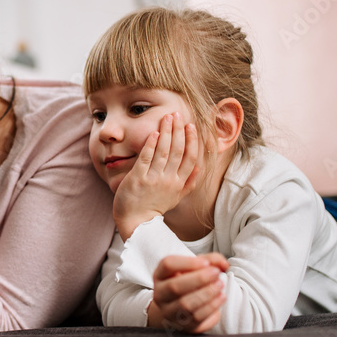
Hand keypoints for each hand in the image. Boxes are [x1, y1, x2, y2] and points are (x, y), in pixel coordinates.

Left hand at [113, 112, 198, 239]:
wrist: (137, 222)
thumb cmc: (155, 207)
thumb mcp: (176, 197)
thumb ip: (189, 182)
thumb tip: (199, 167)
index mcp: (180, 183)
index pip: (190, 157)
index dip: (192, 140)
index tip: (191, 125)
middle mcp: (169, 180)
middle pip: (177, 150)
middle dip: (178, 130)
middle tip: (177, 113)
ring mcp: (154, 179)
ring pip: (164, 151)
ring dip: (166, 132)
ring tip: (167, 117)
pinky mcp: (138, 179)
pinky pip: (146, 158)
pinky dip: (151, 145)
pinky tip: (154, 132)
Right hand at [147, 253, 229, 333]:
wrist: (179, 308)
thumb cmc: (188, 283)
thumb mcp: (195, 268)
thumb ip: (210, 260)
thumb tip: (223, 264)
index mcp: (160, 275)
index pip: (167, 264)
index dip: (187, 262)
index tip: (206, 262)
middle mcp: (160, 294)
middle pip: (174, 286)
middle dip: (199, 279)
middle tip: (216, 274)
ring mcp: (169, 311)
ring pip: (185, 304)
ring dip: (206, 294)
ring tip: (220, 285)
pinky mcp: (182, 326)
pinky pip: (196, 318)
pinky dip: (212, 306)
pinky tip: (221, 297)